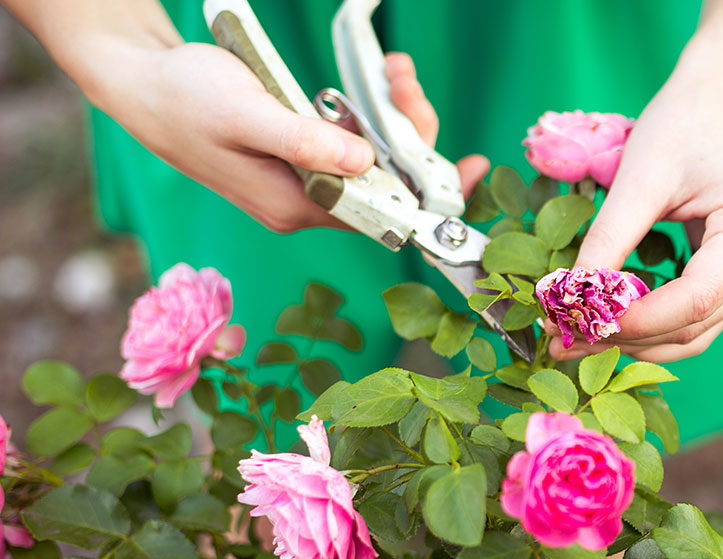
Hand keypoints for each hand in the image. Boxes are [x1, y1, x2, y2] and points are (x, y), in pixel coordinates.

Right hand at [85, 44, 486, 231]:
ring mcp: (303, 179)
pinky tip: (376, 79)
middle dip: (409, 131)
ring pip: (374, 158)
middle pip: (386, 182)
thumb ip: (304, 142)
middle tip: (403, 78)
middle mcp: (305, 202)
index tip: (471, 170)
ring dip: (392, 115)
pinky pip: (353, 142)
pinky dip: (370, 112)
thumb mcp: (246, 115)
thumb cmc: (185, 99)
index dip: (430, 195)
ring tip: (393, 69)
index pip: (382, 214)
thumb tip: (365, 164)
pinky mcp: (300, 155)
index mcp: (295, 206)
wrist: (141, 84)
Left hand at [550, 74, 722, 362]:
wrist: (716, 104)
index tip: (579, 322)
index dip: (638, 320)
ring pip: (694, 333)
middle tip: (561, 340)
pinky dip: (650, 326)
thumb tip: (570, 295)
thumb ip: (610, 237)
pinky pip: (694, 317)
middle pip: (695, 324)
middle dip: (627, 336)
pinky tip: (605, 322)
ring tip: (575, 338)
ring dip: (636, 341)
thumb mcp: (640, 175)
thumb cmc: (683, 126)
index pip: (696, 299)